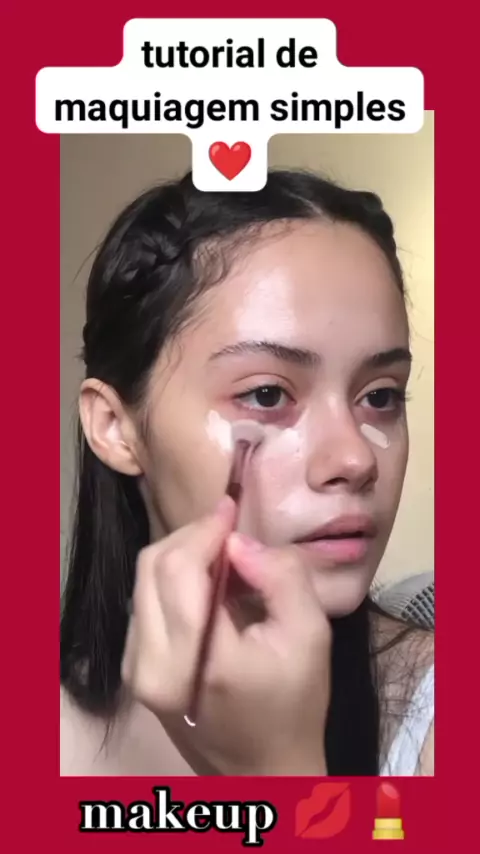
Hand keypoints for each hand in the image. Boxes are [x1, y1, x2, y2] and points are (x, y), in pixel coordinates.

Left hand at [121, 497, 330, 775]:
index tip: (231, 506)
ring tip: (221, 557)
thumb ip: (282, 579)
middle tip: (227, 528)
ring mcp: (137, 671)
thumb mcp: (310, 637)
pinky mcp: (136, 672)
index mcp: (195, 660)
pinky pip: (143, 605)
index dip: (204, 529)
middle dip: (190, 536)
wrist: (264, 770)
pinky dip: (170, 581)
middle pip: (151, 568)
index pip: (179, 569)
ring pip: (142, 583)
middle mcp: (150, 665)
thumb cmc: (294, 706)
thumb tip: (238, 542)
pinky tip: (204, 587)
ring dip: (179, 556)